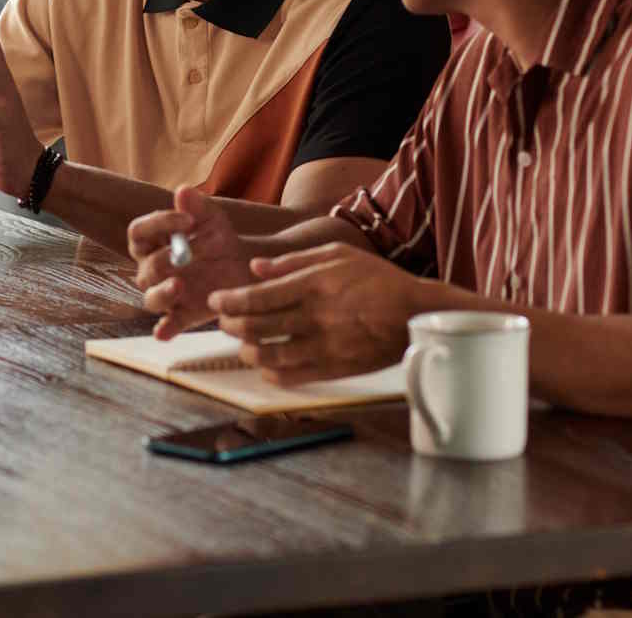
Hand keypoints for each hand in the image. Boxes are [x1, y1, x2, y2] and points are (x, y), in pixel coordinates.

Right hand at [128, 185, 254, 340]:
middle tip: (199, 249)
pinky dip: (164, 330)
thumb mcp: (213, 219)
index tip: (188, 219)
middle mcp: (152, 271)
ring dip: (162, 292)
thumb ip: (197, 205)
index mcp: (153, 243)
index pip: (138, 232)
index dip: (158, 224)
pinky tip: (165, 332)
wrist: (245, 266)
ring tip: (179, 285)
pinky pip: (169, 325)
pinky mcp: (184, 315)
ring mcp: (167, 294)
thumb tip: (182, 192)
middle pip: (146, 267)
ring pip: (150, 298)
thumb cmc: (219, 238)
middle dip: (170, 258)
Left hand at [207, 242, 437, 382]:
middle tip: (224, 322)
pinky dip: (271, 374)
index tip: (217, 302)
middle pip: (256, 328)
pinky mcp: (334, 368)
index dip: (229, 302)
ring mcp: (324, 345)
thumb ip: (293, 261)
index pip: (257, 297)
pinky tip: (265, 366)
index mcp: (313, 285)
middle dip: (231, 326)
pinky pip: (292, 377)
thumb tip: (256, 267)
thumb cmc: (377, 278)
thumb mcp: (337, 255)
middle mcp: (314, 316)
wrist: (415, 313)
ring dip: (247, 351)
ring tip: (242, 344)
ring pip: (269, 356)